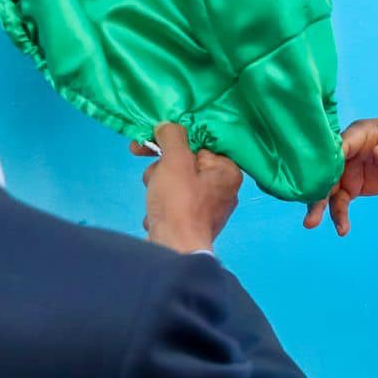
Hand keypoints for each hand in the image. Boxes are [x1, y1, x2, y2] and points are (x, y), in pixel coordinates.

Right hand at [132, 122, 242, 253]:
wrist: (172, 251)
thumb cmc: (179, 204)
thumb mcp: (175, 161)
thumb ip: (172, 137)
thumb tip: (167, 126)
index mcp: (227, 171)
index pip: (198, 145)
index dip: (172, 142)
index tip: (149, 141)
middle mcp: (223, 189)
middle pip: (184, 164)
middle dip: (162, 170)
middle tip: (153, 178)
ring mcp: (208, 208)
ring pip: (174, 184)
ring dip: (158, 188)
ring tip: (155, 200)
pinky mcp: (191, 223)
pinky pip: (172, 204)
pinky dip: (160, 207)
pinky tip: (156, 216)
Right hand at [303, 118, 377, 236]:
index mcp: (361, 133)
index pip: (339, 144)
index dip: (327, 158)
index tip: (316, 174)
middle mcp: (348, 151)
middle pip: (326, 168)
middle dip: (315, 186)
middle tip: (308, 204)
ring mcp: (348, 169)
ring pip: (327, 188)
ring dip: (319, 205)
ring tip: (311, 224)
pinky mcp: (353, 186)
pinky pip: (340, 201)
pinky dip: (339, 215)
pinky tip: (342, 230)